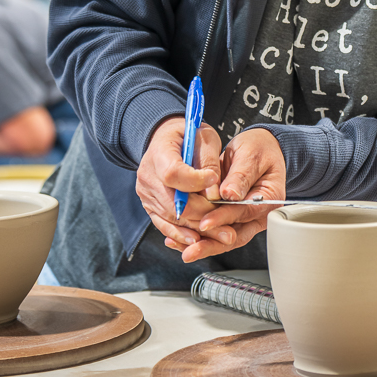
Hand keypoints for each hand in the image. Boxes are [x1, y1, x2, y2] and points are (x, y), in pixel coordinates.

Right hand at [136, 116, 229, 252]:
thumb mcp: (203, 137)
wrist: (166, 139)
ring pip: (172, 218)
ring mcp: (147, 194)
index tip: (214, 180)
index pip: (173, 173)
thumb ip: (209, 162)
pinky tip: (198, 241)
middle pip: (174, 204)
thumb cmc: (186, 136)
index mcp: (159, 153)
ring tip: (223, 236)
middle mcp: (148, 176)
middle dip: (204, 216)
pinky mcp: (150, 207)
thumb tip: (215, 192)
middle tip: (229, 226)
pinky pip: (165, 225)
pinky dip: (183, 234)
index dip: (195, 182)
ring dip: (199, 230)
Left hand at [165, 127, 285, 262]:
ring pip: (224, 237)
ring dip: (203, 245)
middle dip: (211, 244)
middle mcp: (258, 213)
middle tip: (191, 251)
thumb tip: (230, 195)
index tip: (205, 223)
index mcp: (270, 198)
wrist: (258, 147)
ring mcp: (244, 218)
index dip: (223, 218)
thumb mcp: (251, 155)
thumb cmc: (259, 148)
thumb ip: (241, 176)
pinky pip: (216, 230)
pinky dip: (199, 236)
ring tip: (183, 250)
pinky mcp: (230, 216)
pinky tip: (181, 240)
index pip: (245, 213)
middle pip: (235, 235)